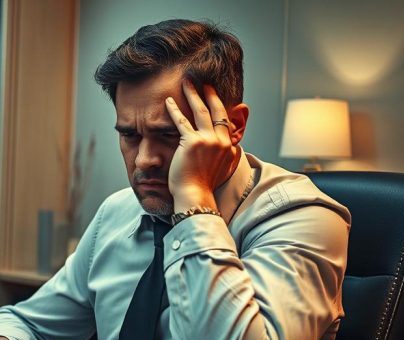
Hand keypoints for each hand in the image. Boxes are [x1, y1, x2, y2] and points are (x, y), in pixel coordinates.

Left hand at [164, 82, 237, 209]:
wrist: (195, 195)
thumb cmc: (204, 185)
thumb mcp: (223, 169)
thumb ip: (228, 157)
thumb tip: (234, 151)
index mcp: (229, 146)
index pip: (225, 120)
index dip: (219, 106)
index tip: (213, 95)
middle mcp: (221, 141)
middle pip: (216, 110)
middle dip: (209, 93)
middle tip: (202, 81)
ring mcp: (207, 140)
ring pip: (200, 111)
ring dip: (193, 94)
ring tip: (186, 82)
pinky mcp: (192, 142)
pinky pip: (181, 121)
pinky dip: (174, 110)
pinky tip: (168, 101)